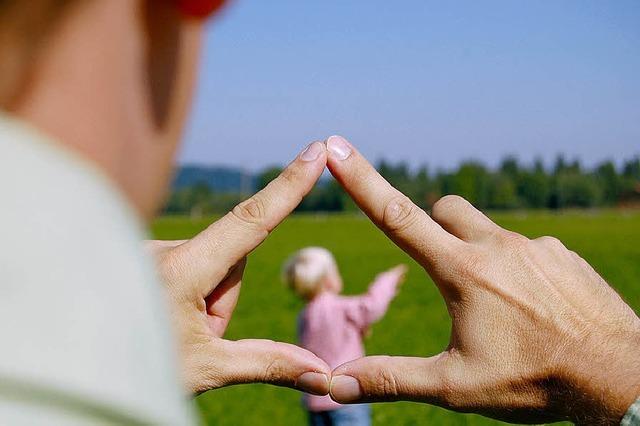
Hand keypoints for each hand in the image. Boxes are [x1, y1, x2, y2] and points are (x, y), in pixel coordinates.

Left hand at [148, 142, 330, 395]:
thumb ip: (269, 361)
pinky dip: (184, 291)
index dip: (289, 186)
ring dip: (203, 298)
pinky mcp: (139, 255)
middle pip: (230, 262)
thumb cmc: (136, 371)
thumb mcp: (208, 368)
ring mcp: (146, 250)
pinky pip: (184, 264)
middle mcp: (161, 248)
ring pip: (207, 265)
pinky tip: (158, 315)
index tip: (316, 150)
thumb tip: (323, 374)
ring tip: (170, 329)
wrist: (75, 370)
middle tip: (193, 337)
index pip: (250, 221)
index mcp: (181, 271)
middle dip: (223, 300)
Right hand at [324, 136, 639, 423]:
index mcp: (462, 271)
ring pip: (487, 232)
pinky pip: (525, 247)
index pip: (398, 216)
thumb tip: (334, 382)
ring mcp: (534, 246)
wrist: (620, 378)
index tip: (336, 147)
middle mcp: (497, 246)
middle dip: (431, 226)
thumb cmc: (535, 381)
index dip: (362, 181)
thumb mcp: (455, 385)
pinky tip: (535, 306)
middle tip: (442, 270)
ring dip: (477, 254)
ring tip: (500, 306)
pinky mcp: (561, 253)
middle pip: (444, 208)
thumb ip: (392, 378)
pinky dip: (516, 267)